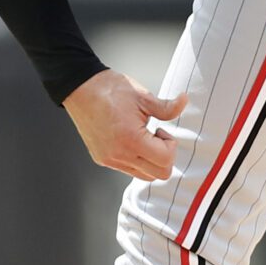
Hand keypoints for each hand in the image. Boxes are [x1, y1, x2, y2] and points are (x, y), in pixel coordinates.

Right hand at [62, 68, 187, 180]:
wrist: (81, 88)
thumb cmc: (110, 90)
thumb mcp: (143, 96)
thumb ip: (167, 107)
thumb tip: (184, 101)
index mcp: (131, 139)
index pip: (165, 161)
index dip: (171, 145)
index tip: (161, 130)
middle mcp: (119, 155)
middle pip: (158, 175)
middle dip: (164, 156)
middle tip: (156, 136)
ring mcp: (109, 160)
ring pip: (144, 176)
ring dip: (151, 160)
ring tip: (143, 138)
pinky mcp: (102, 159)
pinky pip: (128, 169)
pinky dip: (136, 160)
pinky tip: (130, 140)